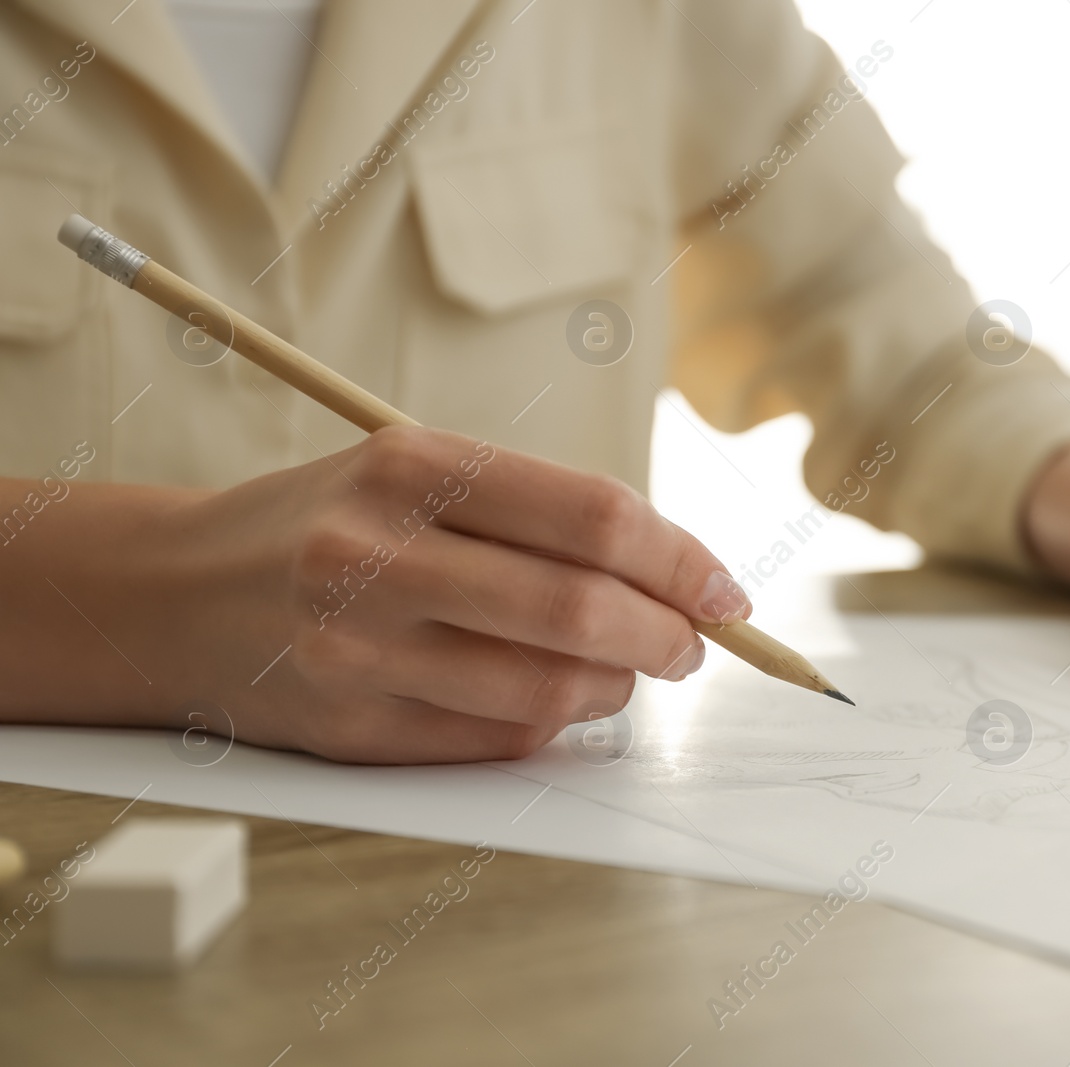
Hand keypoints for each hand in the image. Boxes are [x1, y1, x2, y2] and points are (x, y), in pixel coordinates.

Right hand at [0, 427, 750, 762]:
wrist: (172, 593)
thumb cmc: (324, 521)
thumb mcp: (413, 468)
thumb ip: (535, 511)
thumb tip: (676, 573)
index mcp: (409, 466)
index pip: (593, 517)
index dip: (683, 559)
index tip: (727, 590)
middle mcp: (378, 555)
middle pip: (583, 610)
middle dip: (670, 635)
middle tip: (694, 644)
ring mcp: (359, 650)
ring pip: (549, 689)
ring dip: (619, 687)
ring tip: (628, 671)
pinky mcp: (350, 730)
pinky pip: (497, 739)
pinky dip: (555, 722)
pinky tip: (558, 699)